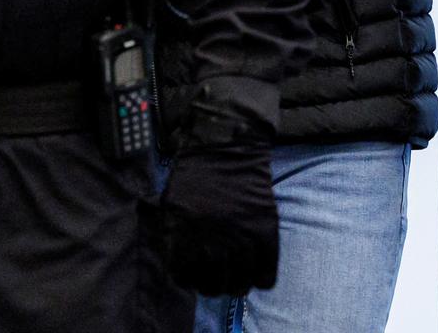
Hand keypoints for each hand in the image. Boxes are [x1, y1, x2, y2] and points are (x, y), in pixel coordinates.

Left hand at [150, 144, 278, 296]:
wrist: (223, 149)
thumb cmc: (193, 176)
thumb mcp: (171, 205)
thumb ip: (173, 235)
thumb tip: (180, 265)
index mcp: (183, 232)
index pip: (182, 276)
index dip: (187, 280)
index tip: (192, 278)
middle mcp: (211, 238)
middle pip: (212, 285)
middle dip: (212, 288)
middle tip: (216, 283)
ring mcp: (239, 235)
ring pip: (240, 283)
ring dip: (237, 287)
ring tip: (236, 283)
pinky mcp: (264, 230)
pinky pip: (267, 272)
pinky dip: (262, 279)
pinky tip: (257, 276)